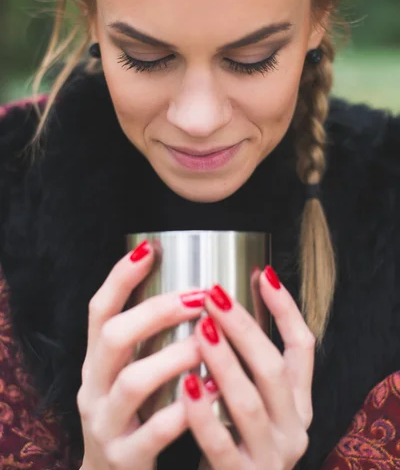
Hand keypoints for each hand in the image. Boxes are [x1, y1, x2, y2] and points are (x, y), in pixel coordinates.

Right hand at [77, 240, 217, 469]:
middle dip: (156, 311)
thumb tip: (186, 286)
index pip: (99, 310)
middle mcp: (94, 388)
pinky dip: (186, 408)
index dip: (120, 277)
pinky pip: (155, 432)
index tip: (150, 248)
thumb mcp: (128, 372)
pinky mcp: (126, 458)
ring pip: (133, 382)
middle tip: (199, 296)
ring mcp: (106, 424)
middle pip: (113, 338)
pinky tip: (213, 389)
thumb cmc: (134, 414)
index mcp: (97, 361)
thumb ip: (146, 339)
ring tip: (208, 340)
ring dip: (174, 355)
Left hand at [182, 266, 314, 469]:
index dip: (285, 309)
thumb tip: (226, 303)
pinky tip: (187, 385)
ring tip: (201, 329)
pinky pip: (222, 445)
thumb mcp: (251, 403)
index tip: (261, 274)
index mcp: (296, 402)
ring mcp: (270, 457)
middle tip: (215, 295)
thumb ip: (246, 364)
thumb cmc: (235, 442)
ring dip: (224, 362)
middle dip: (244, 328)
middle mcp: (291, 427)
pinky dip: (204, 413)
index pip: (302, 347)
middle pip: (273, 369)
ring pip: (249, 403)